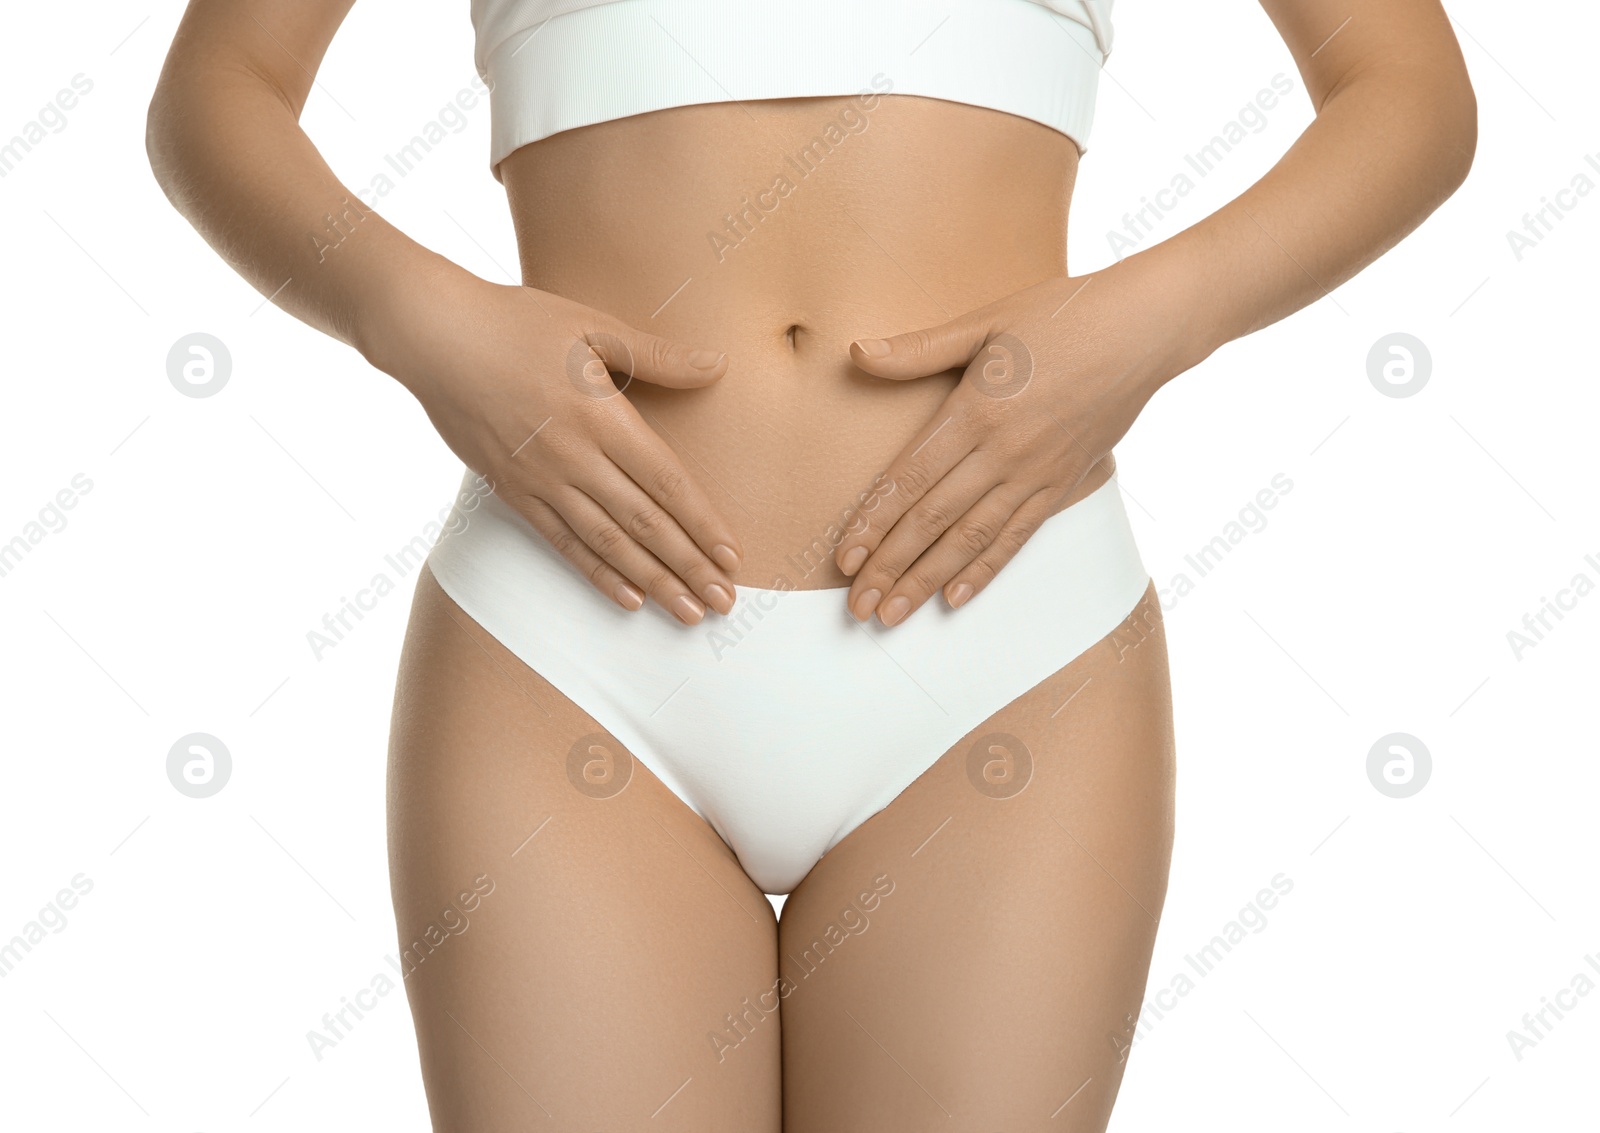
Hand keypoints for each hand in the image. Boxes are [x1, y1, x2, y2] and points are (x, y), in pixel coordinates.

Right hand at [370, 271, 742, 624]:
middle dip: (689, 567)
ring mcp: (541, 480)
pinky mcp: (513, 492)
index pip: (666, 483)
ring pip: (608, 544)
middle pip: (644, 524)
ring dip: (653, 583)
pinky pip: (563, 543)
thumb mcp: (591, 327)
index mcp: (601, 416)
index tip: (732, 557)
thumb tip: (717, 366)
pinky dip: (598, 574)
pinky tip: (628, 599)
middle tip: (723, 604)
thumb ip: (657, 355)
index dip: (702, 524)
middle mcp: (574, 457)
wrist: (433, 337)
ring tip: (687, 613)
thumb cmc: (516, 323)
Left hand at [835, 262, 1197, 625]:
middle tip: (857, 607)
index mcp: (975, 412)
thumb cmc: (1061, 316)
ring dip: (926, 582)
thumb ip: (920, 349)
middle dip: (889, 567)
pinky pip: (1017, 537)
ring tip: (892, 615)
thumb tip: (858, 353)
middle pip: (933, 521)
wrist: (1144, 331)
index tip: (843, 557)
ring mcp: (1036, 474)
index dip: (873, 522)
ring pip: (971, 540)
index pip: (911, 480)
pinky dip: (984, 570)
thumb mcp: (986, 322)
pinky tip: (954, 598)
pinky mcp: (1062, 484)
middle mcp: (1003, 453)